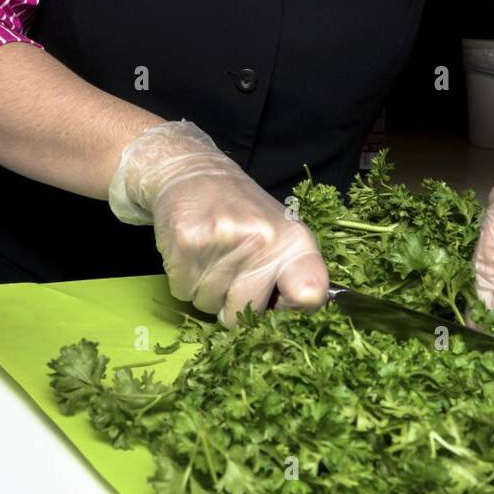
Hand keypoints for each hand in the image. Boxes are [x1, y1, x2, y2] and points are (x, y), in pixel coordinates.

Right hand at [107, 119, 328, 324]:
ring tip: (210, 254)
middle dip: (231, 302)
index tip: (279, 301)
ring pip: (208, 305)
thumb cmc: (242, 213)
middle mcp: (263, 239)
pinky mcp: (188, 241)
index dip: (293, 311)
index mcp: (294, 241)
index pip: (311, 294)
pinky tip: (191, 252)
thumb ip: (292, 277)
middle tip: (229, 267)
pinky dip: (183, 280)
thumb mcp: (280, 236)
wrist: (194, 172)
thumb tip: (292, 320)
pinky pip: (183, 292)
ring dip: (205, 289)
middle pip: (243, 315)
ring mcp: (224, 240)